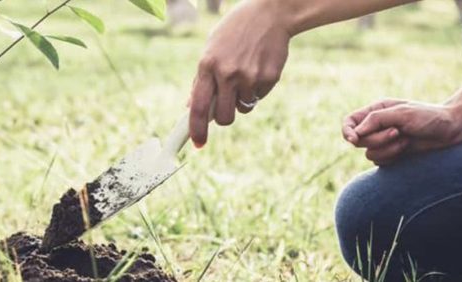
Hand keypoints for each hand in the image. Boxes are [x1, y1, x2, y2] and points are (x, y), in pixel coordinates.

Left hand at [188, 0, 291, 147]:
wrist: (270, 13)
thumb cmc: (235, 31)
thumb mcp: (212, 49)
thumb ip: (201, 78)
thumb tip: (191, 106)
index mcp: (207, 65)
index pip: (197, 107)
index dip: (196, 129)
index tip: (198, 144)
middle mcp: (227, 73)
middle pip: (223, 117)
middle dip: (224, 118)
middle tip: (226, 107)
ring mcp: (249, 77)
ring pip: (243, 108)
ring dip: (242, 100)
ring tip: (245, 75)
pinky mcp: (269, 78)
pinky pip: (259, 97)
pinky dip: (257, 89)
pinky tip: (258, 68)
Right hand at [343, 100, 461, 164]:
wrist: (451, 130)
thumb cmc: (429, 117)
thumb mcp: (401, 113)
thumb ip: (376, 120)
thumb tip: (355, 133)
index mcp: (376, 111)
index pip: (349, 122)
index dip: (347, 132)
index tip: (354, 139)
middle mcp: (377, 126)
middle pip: (358, 141)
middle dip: (377, 139)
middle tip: (397, 132)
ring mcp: (384, 142)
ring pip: (369, 153)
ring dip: (388, 149)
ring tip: (406, 140)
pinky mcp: (392, 155)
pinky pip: (380, 162)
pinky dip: (392, 157)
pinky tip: (407, 148)